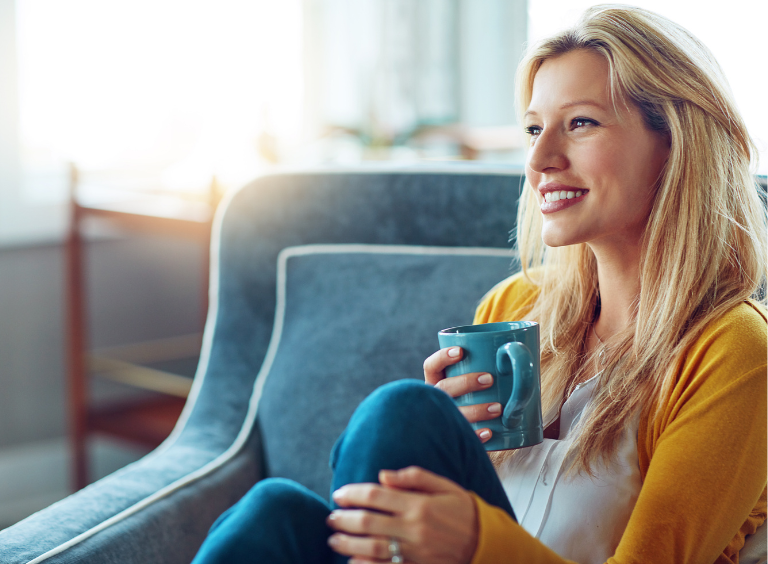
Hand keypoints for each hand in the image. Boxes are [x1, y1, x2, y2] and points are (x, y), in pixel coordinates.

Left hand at [326, 466, 477, 563]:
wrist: (487, 544)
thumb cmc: (463, 511)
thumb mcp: (444, 486)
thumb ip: (413, 477)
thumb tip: (382, 475)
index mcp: (419, 504)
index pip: (376, 496)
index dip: (353, 494)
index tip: (339, 495)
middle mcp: (414, 528)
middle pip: (368, 523)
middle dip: (344, 520)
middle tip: (331, 518)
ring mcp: (415, 552)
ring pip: (372, 549)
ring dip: (348, 544)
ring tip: (334, 540)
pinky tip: (352, 561)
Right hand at [423, 347, 499, 443]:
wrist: (476, 437)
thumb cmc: (482, 398)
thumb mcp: (479, 381)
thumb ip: (491, 366)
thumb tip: (518, 347)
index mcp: (437, 383)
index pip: (431, 367)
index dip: (442, 357)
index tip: (461, 351)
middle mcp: (436, 401)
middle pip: (443, 388)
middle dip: (466, 382)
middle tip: (489, 379)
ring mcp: (443, 421)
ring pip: (454, 413)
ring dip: (476, 409)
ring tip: (498, 408)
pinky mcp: (455, 439)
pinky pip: (462, 438)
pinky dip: (476, 435)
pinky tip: (490, 432)